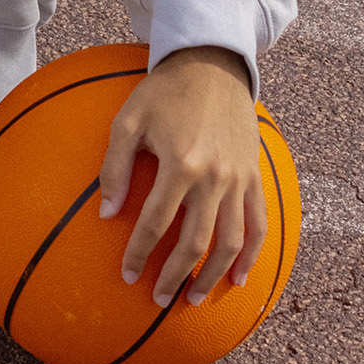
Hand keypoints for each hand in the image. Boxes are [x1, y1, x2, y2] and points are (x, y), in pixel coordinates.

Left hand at [96, 46, 268, 305]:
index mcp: (180, 162)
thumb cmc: (164, 91)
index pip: (155, 223)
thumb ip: (113, 168)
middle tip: (159, 299)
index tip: (128, 276)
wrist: (213, 64)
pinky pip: (258, 223)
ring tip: (195, 298)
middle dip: (175, 276)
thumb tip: (105, 214)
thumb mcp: (127, 120)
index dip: (139, 254)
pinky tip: (239, 277)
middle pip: (195, 242)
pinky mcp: (255, 175)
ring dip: (213, 275)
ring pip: (231, 241)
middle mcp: (214, 176)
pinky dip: (251, 254)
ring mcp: (239, 178)